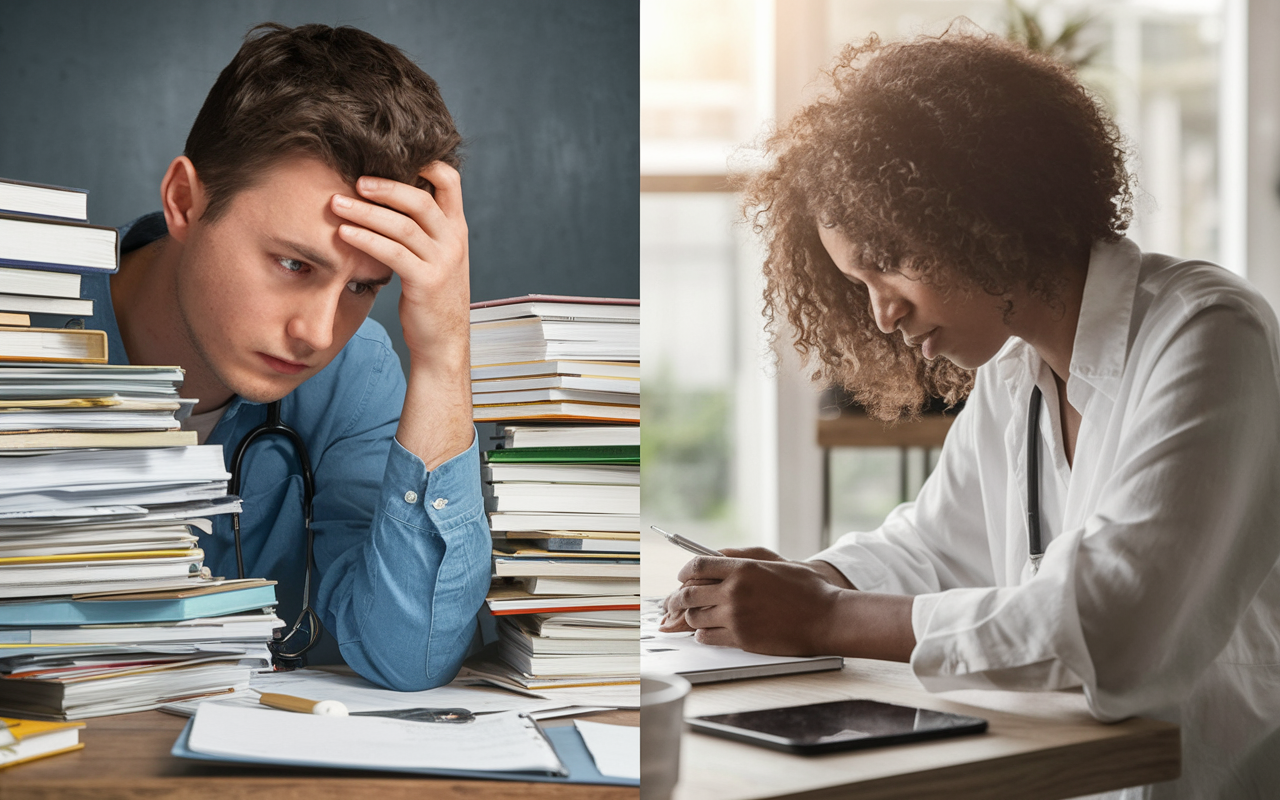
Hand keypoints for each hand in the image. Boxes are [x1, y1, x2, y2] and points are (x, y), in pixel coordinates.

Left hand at [330, 163, 469, 367]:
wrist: (444, 341)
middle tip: (354, 180)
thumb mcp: (436, 255)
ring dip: (366, 212)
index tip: (391, 157)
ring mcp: (443, 261)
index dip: (425, 162)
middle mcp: (454, 240)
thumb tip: (387, 195)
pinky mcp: (426, 282)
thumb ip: (422, 228)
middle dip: (385, 186)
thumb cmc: (432, 296)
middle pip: (421, 199)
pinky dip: (366, 240)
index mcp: (456, 228)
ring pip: (403, 225)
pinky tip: (344, 234)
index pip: (449, 181)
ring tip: (336, 203)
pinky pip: (393, 253)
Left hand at [658, 548, 852, 632]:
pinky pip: (707, 637)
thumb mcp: (774, 561)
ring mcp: (736, 617)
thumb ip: (743, 557)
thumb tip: (717, 555)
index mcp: (743, 568)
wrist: (827, 618)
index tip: (682, 577)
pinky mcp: (741, 639)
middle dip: (677, 599)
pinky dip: (704, 634)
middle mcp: (735, 591)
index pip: (697, 566)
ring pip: (694, 618)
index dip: (684, 572)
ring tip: (697, 617)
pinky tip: (709, 631)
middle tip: (674, 602)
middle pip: (688, 594)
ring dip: (692, 617)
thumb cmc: (806, 589)